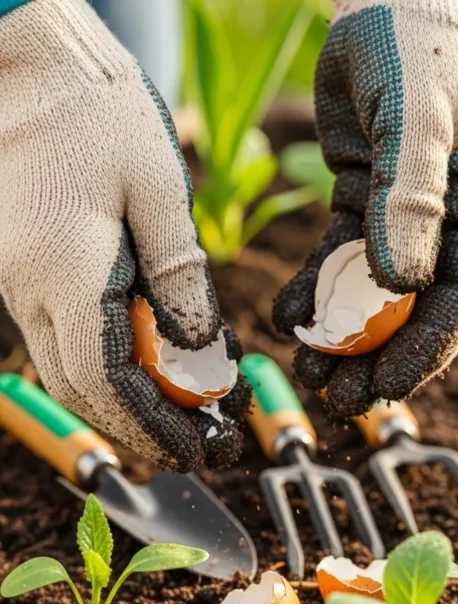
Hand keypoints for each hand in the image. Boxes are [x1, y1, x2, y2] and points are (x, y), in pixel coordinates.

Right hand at [0, 0, 249, 470]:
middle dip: (140, 432)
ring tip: (179, 423)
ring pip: (68, 373)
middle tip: (196, 450)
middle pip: (81, 394)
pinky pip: (62, 341)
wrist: (24, 60)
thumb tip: (201, 350)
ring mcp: (18, 284)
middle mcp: (29, 292)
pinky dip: (106, 371)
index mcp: (64, 276)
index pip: (106, 385)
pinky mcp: (23, 273)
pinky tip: (147, 372)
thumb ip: (181, 276)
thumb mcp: (158, 187)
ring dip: (122, 408)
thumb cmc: (95, 110)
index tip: (197, 450)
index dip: (153, 427)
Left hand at [274, 0, 457, 416]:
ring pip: (381, 296)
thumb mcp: (416, 112)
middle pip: (423, 309)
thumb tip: (398, 284)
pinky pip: (345, 264)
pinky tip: (292, 320)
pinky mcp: (371, 206)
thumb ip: (410, 196)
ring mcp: (416, 216)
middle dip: (382, 359)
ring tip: (311, 373)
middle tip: (339, 400)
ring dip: (347, 339)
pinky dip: (320, 294)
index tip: (384, 392)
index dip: (426, 351)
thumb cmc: (412, 39)